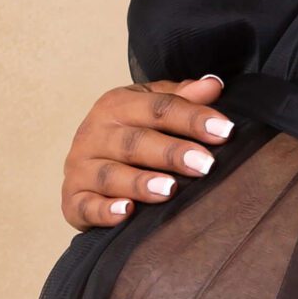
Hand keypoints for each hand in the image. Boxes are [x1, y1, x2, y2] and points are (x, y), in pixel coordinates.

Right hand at [61, 74, 234, 229]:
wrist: (86, 164)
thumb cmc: (130, 133)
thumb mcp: (153, 109)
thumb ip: (182, 99)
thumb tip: (214, 85)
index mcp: (117, 105)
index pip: (158, 108)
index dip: (192, 118)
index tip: (225, 131)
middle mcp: (94, 133)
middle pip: (135, 141)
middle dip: (171, 152)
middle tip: (205, 165)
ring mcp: (80, 167)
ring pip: (110, 174)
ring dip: (139, 183)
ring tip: (169, 190)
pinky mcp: (72, 199)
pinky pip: (85, 206)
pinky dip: (104, 210)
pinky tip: (126, 213)